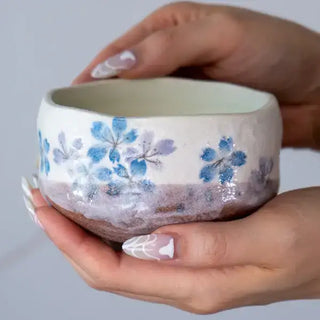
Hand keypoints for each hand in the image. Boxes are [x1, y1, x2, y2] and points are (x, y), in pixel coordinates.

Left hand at [30, 187, 319, 313]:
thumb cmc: (317, 240)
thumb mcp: (269, 238)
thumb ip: (209, 247)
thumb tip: (148, 245)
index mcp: (194, 284)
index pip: (108, 272)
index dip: (67, 242)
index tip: (41, 206)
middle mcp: (186, 279)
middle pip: (106, 265)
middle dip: (68, 233)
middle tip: (45, 195)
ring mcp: (193, 265)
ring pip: (123, 253)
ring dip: (91, 227)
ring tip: (70, 194)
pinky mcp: (203, 248)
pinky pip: (147, 240)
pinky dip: (123, 221)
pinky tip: (120, 197)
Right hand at [73, 2, 319, 149]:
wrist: (312, 91)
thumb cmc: (276, 51)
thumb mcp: (221, 33)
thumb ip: (168, 46)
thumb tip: (117, 67)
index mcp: (168, 35)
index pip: (118, 56)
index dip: (92, 77)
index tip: (70, 104)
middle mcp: (170, 66)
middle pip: (125, 87)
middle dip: (102, 108)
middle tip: (83, 133)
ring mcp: (182, 96)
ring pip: (144, 113)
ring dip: (126, 129)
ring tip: (105, 150)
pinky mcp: (195, 120)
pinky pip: (166, 132)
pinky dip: (152, 143)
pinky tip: (142, 157)